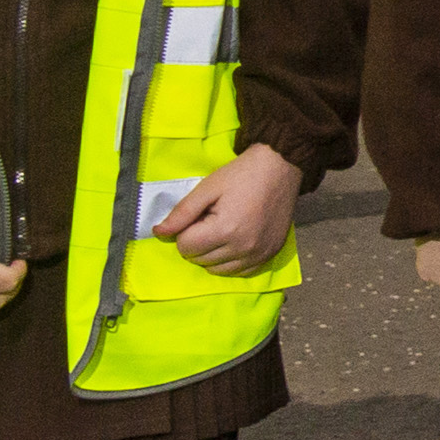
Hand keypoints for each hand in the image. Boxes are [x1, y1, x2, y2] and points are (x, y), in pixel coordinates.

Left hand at [148, 143, 301, 276]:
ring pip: (217, 270)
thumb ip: (182, 213)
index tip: (198, 215)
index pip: (185, 247)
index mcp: (224, 229)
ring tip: (221, 231)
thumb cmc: (240, 174)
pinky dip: (231, 262)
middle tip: (210, 220)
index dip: (185, 231)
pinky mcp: (269, 255)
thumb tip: (158, 232)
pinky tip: (234, 243)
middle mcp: (242, 248)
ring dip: (212, 255)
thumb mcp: (207, 188)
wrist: (281, 167)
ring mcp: (258, 254)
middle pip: (200, 260)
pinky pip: (240, 272)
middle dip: (197, 242)